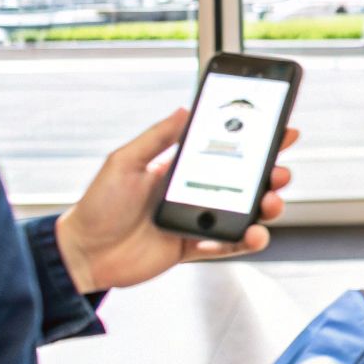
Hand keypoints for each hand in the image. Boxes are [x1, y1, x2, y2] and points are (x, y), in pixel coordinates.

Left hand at [53, 109, 297, 293]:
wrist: (82, 252)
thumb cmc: (97, 205)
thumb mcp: (124, 162)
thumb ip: (156, 138)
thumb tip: (183, 110)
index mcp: (178, 168)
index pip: (225, 149)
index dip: (255, 141)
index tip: (281, 131)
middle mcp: (192, 193)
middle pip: (243, 182)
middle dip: (269, 175)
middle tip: (281, 172)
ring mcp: (195, 221)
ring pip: (242, 214)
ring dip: (263, 208)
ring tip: (271, 203)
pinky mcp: (192, 249)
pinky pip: (226, 246)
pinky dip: (245, 241)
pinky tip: (255, 234)